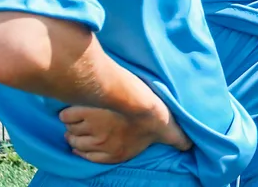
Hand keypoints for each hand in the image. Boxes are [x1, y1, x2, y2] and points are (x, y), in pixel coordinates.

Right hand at [60, 100, 191, 163]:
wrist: (138, 100)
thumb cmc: (155, 116)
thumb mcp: (167, 131)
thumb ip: (176, 140)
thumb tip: (191, 146)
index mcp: (115, 153)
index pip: (89, 157)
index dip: (87, 147)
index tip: (86, 141)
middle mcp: (99, 145)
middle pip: (76, 143)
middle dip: (78, 136)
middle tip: (84, 125)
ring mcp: (89, 130)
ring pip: (70, 132)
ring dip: (73, 125)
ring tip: (80, 116)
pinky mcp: (81, 113)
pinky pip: (66, 117)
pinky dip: (68, 113)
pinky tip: (75, 107)